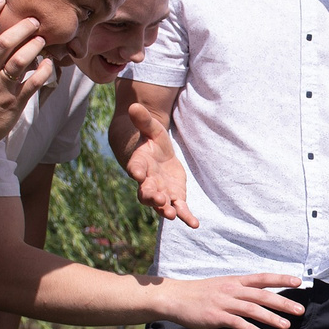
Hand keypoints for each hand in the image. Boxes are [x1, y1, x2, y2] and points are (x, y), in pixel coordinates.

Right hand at [0, 19, 51, 150]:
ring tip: (41, 39)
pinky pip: (33, 83)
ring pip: (21, 61)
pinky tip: (48, 63)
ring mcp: (1, 88)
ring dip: (34, 47)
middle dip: (23, 28)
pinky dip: (44, 71)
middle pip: (7, 43)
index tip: (8, 7)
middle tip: (34, 21)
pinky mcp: (14, 103)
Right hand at [122, 101, 196, 227]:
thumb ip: (144, 121)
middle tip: (157, 198)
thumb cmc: (152, 141)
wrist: (157, 156)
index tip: (136, 173)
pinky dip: (186, 217)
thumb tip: (135, 105)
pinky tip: (194, 224)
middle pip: (146, 191)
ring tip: (170, 214)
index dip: (135, 170)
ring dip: (165, 209)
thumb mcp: (152, 128)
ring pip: (160, 204)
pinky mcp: (174, 198)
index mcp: (140, 164)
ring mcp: (161, 192)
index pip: (135, 167)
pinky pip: (179, 209)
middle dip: (151, 195)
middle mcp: (148, 182)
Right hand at [154, 272, 306, 328]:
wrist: (176, 297)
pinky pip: (237, 323)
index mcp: (236, 281)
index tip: (299, 281)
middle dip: (283, 302)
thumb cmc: (201, 294)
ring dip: (271, 318)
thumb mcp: (223, 287)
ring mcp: (224, 303)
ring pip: (253, 309)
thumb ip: (240, 292)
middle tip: (300, 310)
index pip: (263, 278)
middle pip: (263, 295)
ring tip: (286, 326)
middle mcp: (233, 290)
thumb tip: (258, 297)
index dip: (281, 279)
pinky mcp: (216, 316)